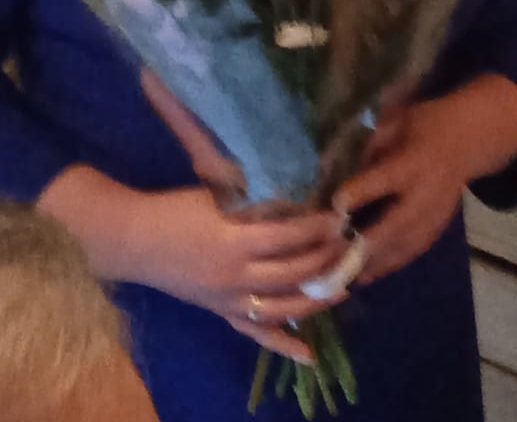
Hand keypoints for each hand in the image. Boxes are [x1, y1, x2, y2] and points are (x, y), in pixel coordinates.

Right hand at [39, 165, 348, 365]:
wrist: (136, 240)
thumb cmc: (178, 208)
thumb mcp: (220, 193)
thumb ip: (259, 198)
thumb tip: (302, 194)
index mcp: (235, 240)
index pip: (290, 236)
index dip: (318, 227)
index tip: (341, 217)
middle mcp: (236, 275)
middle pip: (292, 273)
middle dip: (325, 259)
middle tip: (349, 245)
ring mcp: (228, 299)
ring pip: (282, 307)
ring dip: (315, 298)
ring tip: (344, 286)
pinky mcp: (222, 311)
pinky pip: (256, 333)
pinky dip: (284, 344)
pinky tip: (310, 355)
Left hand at [332, 96, 477, 285]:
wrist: (472, 139)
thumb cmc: (430, 124)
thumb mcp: (399, 122)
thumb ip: (373, 148)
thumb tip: (351, 174)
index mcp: (414, 162)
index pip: (384, 180)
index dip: (359, 192)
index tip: (334, 204)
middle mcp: (425, 193)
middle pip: (394, 225)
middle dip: (364, 244)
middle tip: (333, 258)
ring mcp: (434, 215)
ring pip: (402, 246)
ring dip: (372, 263)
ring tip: (343, 276)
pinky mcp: (438, 227)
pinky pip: (412, 252)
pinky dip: (389, 265)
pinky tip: (367, 274)